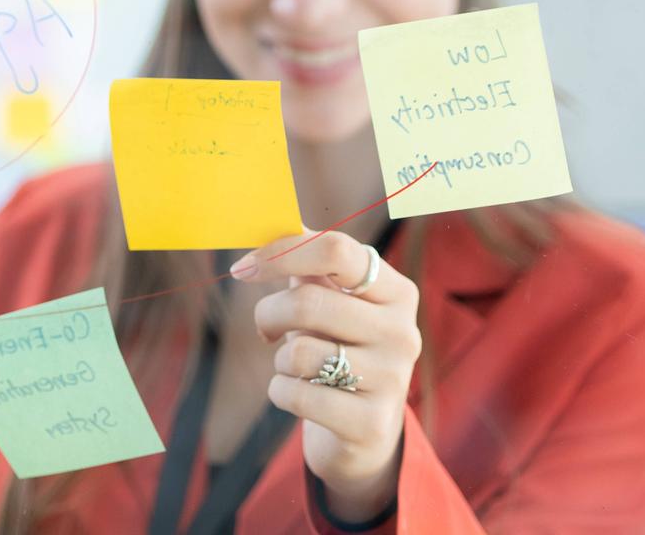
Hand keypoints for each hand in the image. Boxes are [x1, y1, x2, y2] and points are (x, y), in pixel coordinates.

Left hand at [232, 229, 420, 522]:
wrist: (363, 429)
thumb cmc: (340, 347)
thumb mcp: (332, 300)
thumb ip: (310, 259)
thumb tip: (272, 215)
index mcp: (396, 291)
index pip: (336, 250)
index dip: (280, 253)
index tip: (241, 268)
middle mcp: (402, 331)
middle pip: (307, 302)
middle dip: (268, 314)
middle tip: (266, 328)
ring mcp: (392, 379)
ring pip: (298, 353)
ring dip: (280, 360)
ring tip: (297, 366)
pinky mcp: (371, 423)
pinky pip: (297, 395)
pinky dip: (282, 392)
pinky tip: (301, 395)